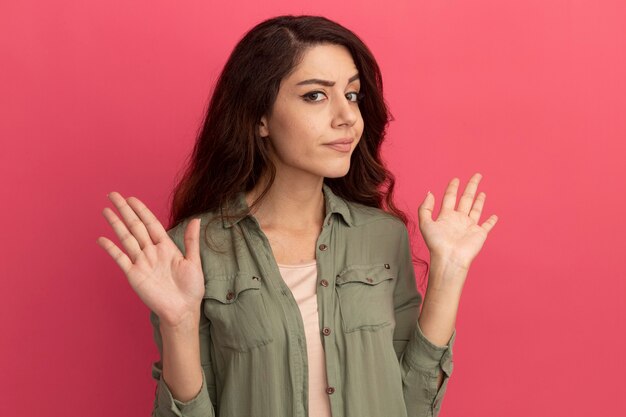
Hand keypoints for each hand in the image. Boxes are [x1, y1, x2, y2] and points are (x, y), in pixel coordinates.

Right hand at [96, 192, 204, 327]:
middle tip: (114, 195)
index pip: (151, 224)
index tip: (132, 198)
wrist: (183, 310)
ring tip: (106, 210)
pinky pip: (121, 259)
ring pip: (126, 239)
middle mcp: (152, 252)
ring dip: (116, 224)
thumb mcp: (194, 262)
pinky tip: (102, 239)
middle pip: (135, 226)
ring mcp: (142, 262)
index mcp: (166, 247)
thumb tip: (197, 219)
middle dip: (125, 210)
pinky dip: (111, 249)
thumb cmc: (191, 289)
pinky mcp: (134, 275)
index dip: (142, 210)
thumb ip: (191, 240)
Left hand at [418, 173, 497, 270]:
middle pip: (466, 199)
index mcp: (446, 216)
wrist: (449, 258)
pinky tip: (494, 216)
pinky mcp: (479, 233)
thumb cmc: (437, 244)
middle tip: (477, 175)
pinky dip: (491, 221)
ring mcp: (469, 226)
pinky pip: (487, 225)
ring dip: (479, 200)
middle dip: (471, 186)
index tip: (456, 179)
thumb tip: (429, 193)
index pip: (450, 197)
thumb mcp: (425, 223)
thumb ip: (425, 208)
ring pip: (476, 209)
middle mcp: (458, 219)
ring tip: (482, 191)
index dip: (452, 188)